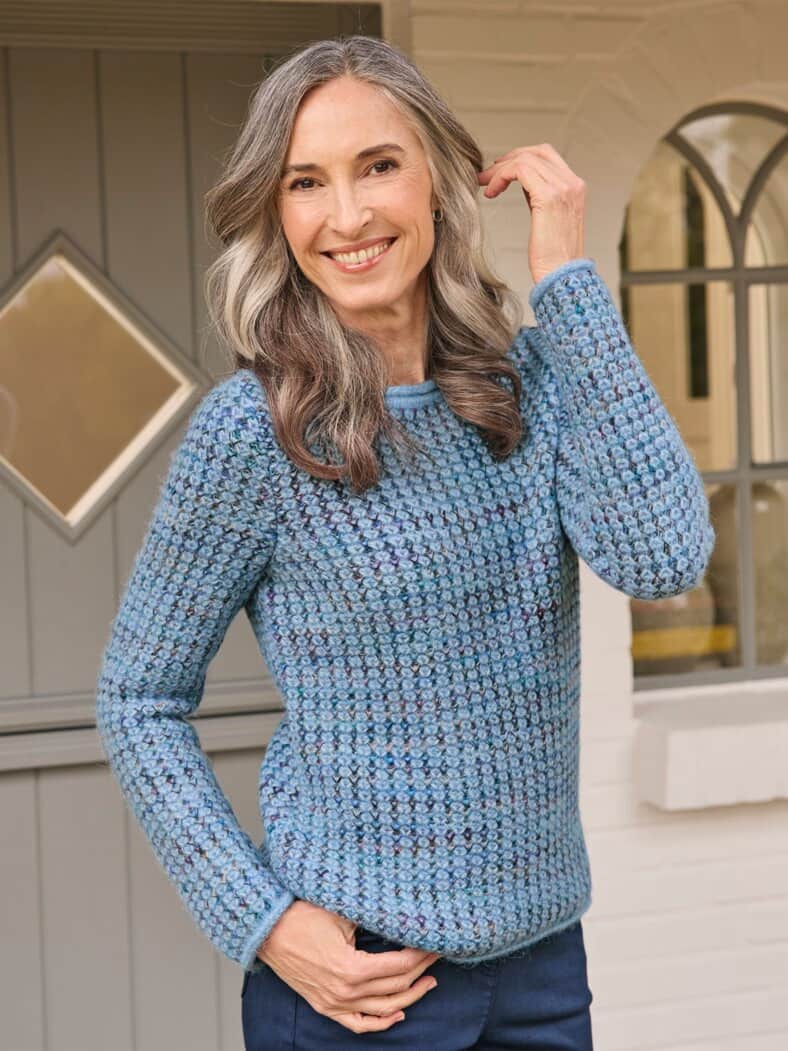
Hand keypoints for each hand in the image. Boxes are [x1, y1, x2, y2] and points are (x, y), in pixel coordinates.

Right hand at [256, 900, 441, 1034]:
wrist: (268, 930)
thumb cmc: (303, 916)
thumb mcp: (343, 913)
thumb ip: (373, 920)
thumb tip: (401, 916)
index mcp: (353, 968)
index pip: (400, 965)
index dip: (421, 955)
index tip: (434, 943)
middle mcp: (347, 991)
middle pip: (397, 986)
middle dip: (421, 970)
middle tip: (436, 956)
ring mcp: (336, 1003)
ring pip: (384, 1009)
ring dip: (411, 997)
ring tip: (429, 983)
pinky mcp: (326, 1007)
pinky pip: (359, 1024)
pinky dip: (381, 1023)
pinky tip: (398, 1014)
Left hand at [477, 143, 585, 285]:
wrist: (562, 277)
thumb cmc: (552, 258)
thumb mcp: (548, 220)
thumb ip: (539, 196)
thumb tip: (521, 181)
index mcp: (575, 187)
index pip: (547, 155)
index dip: (520, 158)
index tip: (499, 172)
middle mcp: (572, 183)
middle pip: (536, 152)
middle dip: (508, 159)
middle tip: (487, 176)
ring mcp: (563, 188)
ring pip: (525, 159)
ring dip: (500, 169)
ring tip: (486, 186)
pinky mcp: (548, 196)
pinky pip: (520, 170)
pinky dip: (501, 176)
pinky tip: (492, 192)